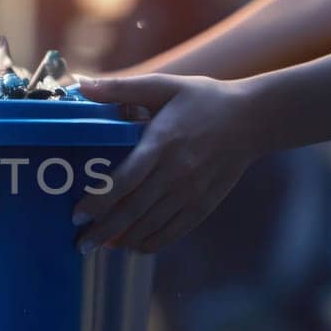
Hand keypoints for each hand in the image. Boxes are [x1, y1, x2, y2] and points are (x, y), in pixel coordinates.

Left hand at [72, 74, 262, 253]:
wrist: (253, 119)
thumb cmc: (203, 99)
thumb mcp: (164, 85)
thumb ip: (121, 88)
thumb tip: (81, 84)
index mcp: (162, 142)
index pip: (124, 180)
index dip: (99, 201)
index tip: (77, 214)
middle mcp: (176, 171)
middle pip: (133, 210)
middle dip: (103, 230)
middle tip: (80, 244)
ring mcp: (191, 191)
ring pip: (152, 225)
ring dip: (123, 240)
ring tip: (100, 247)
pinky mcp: (204, 204)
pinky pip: (174, 231)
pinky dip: (152, 242)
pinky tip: (133, 246)